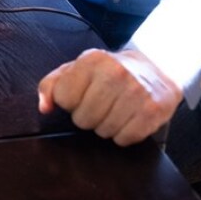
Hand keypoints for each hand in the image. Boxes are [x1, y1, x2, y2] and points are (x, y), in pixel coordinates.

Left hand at [37, 48, 182, 145]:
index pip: (64, 97)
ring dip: (106, 126)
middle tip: (99, 104)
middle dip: (87, 117)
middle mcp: (115, 73)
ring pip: (103, 131)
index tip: (80, 96)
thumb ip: (52, 85)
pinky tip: (128, 118)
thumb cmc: (110, 70)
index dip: (69, 102)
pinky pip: (125, 139)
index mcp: (92, 60)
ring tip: (114, 110)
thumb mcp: (77, 68)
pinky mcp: (153, 110)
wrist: (156, 66)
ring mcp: (136, 92)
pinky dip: (123, 135)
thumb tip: (44, 107)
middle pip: (83, 119)